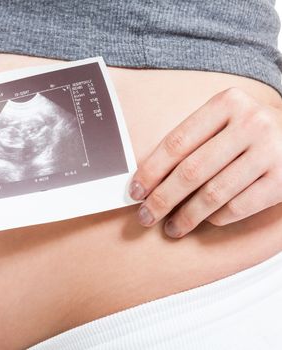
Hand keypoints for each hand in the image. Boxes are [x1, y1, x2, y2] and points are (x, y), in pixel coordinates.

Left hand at [129, 88, 281, 237]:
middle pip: (191, 171)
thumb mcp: (225, 119)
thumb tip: (148, 178)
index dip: (151, 171)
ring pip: (214, 194)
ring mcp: (271, 151)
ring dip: (186, 216)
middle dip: (162, 199)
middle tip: (145, 216)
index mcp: (227, 103)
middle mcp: (251, 123)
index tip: (135, 191)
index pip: (176, 142)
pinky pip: (239, 206)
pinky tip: (206, 221)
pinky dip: (217, 217)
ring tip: (171, 227)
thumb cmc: (251, 130)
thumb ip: (192, 139)